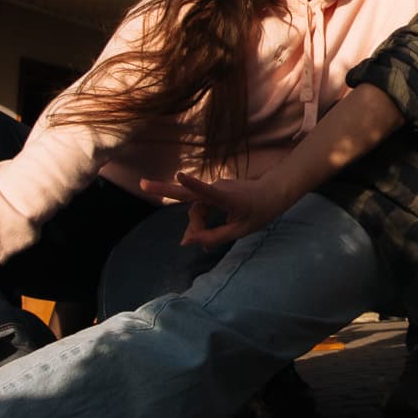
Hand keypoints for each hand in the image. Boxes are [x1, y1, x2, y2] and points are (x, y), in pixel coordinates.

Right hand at [143, 170, 293, 249]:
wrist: (274, 192)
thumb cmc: (259, 212)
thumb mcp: (240, 231)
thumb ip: (214, 237)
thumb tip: (187, 241)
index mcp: (228, 198)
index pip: (209, 192)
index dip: (193, 184)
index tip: (179, 175)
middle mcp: (219, 189)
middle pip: (188, 193)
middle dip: (164, 189)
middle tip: (142, 184)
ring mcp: (216, 187)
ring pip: (195, 207)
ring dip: (193, 224)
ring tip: (195, 243)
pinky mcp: (215, 189)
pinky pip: (201, 205)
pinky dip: (199, 219)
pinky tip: (199, 235)